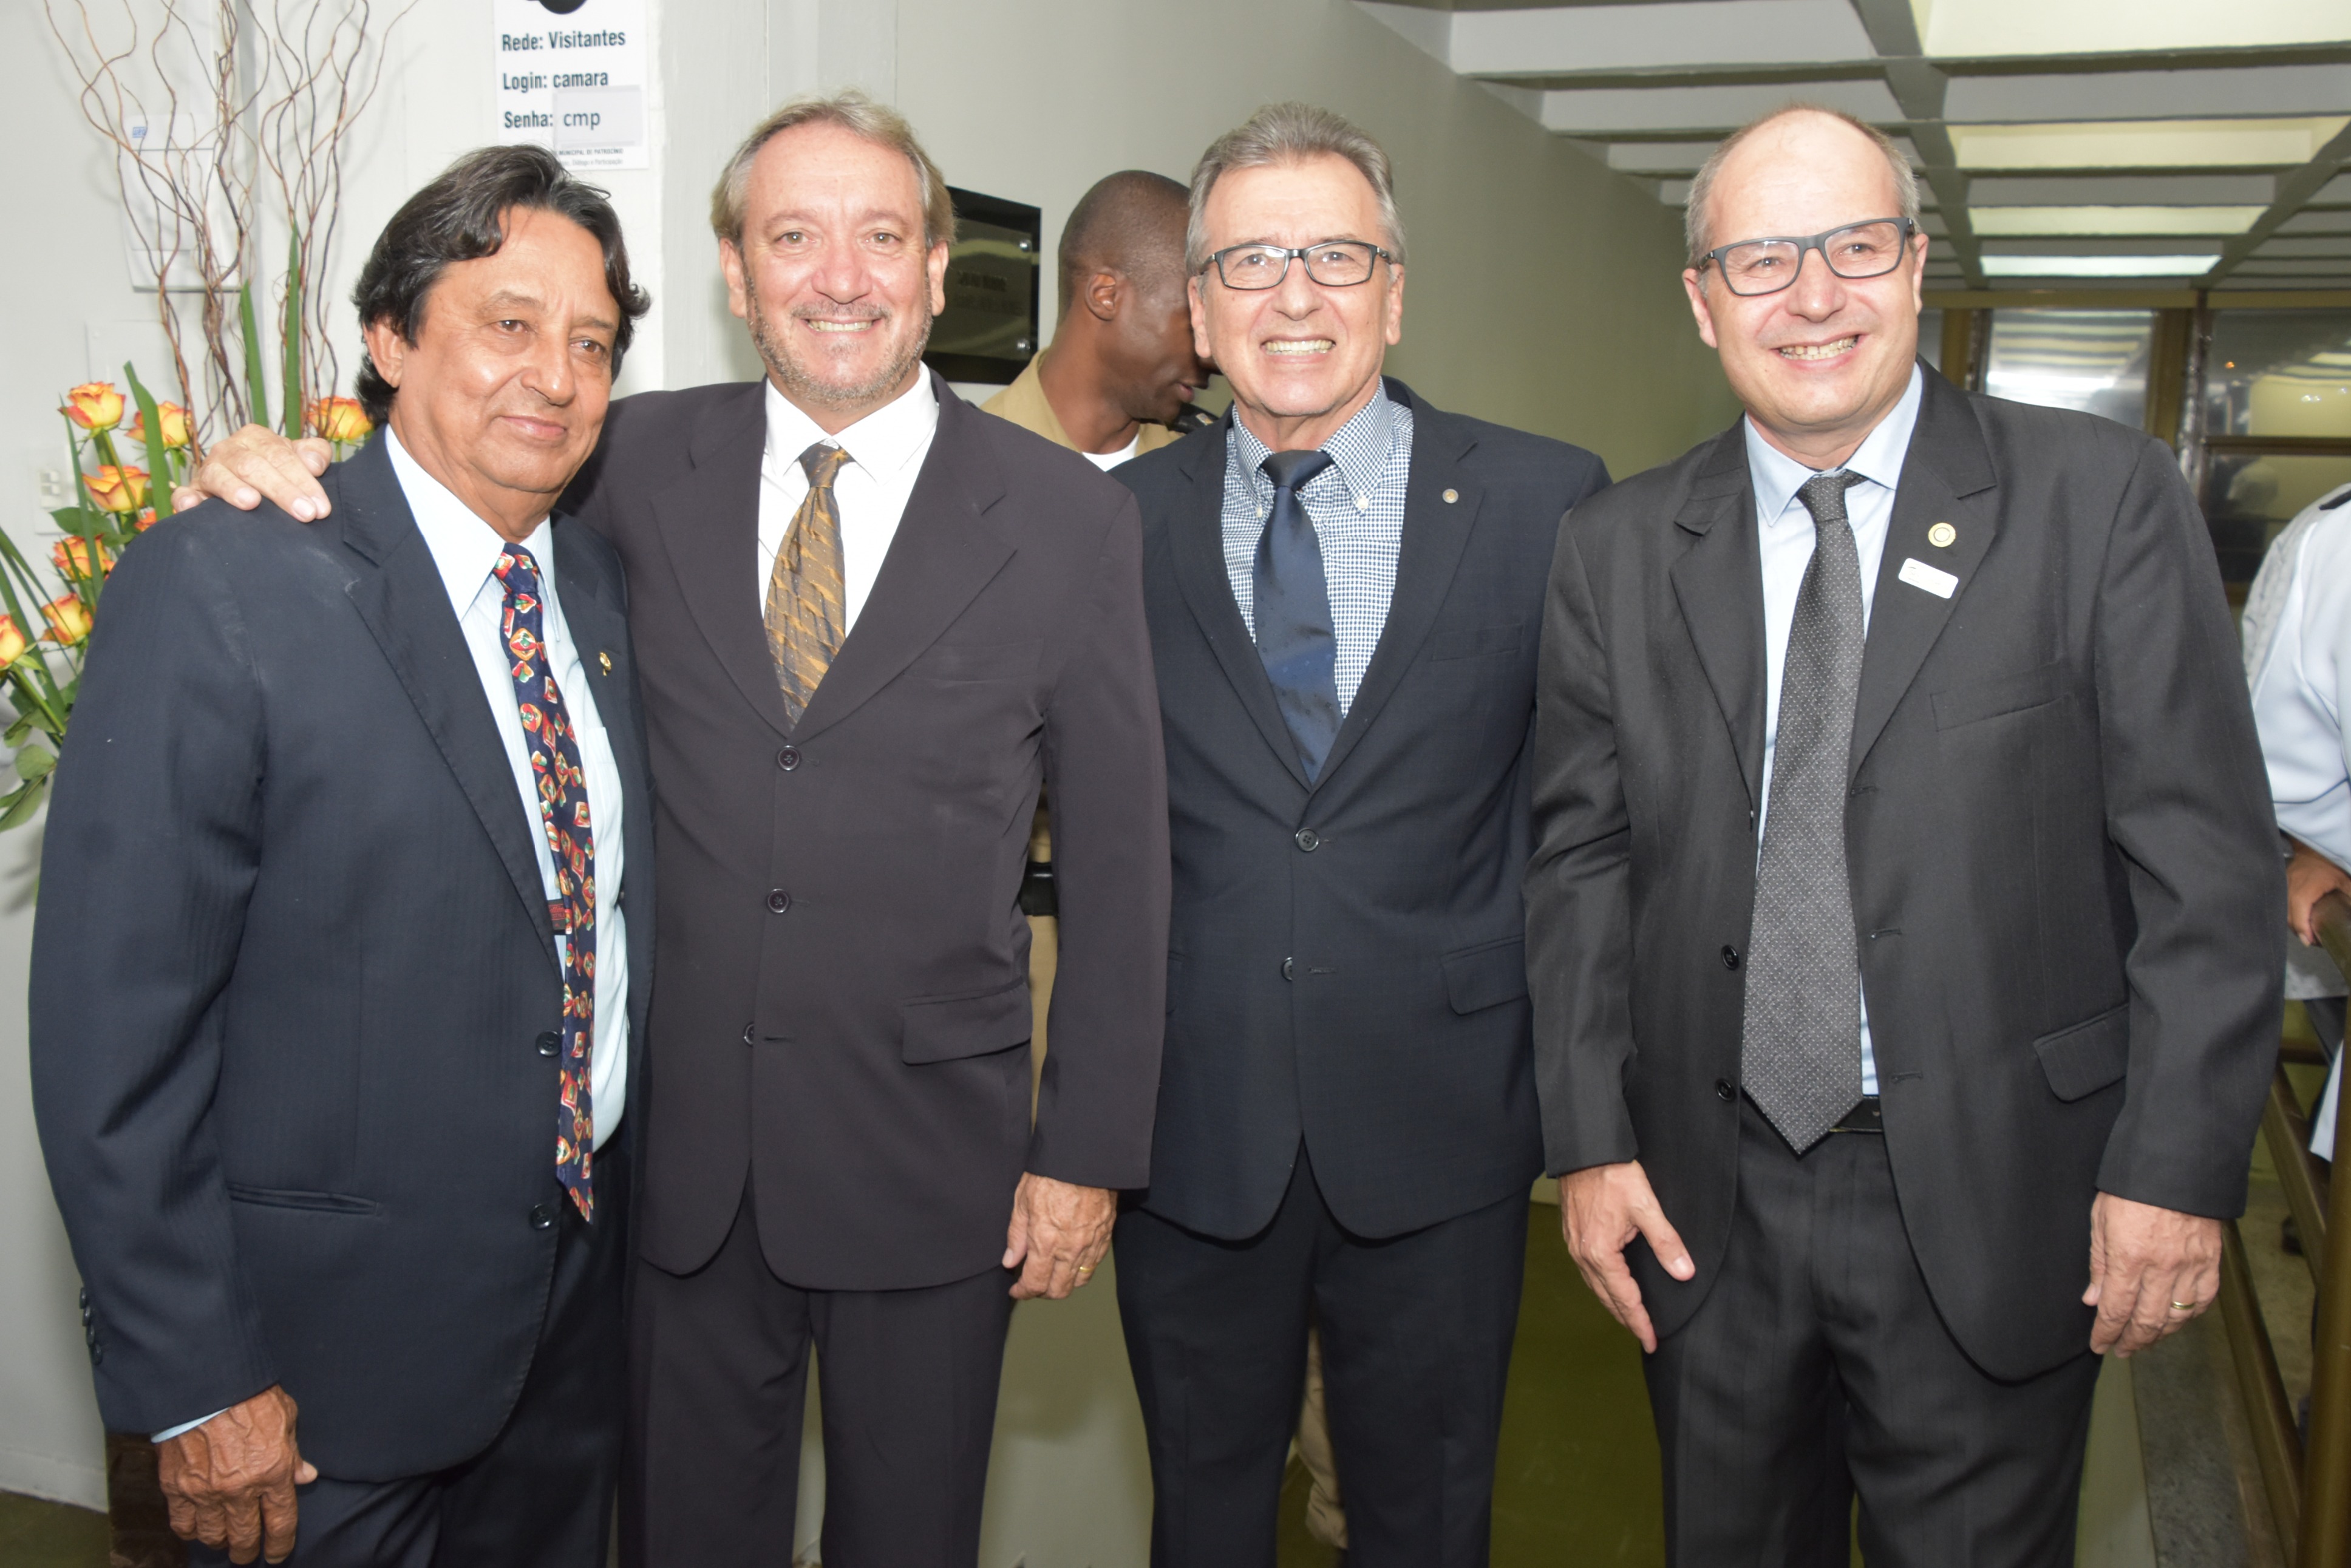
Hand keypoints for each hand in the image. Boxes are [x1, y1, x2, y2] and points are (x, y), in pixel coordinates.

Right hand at [156, 1385, 315, 1563]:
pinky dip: (190, 1530)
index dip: (280, 1544)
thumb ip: (295, 1453)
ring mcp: (205, 1491)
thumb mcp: (287, 1418)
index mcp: (273, 1472)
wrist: (205, 1384)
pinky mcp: (176, 1487)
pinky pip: (182, 1524)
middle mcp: (239, 1489)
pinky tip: (196, 1528)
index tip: (278, 1553)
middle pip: (245, 1537)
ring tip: (224, 1541)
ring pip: (212, 1536)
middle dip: (248, 1550)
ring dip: (220, 1542)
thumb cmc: (250, 1394)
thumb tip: (306, 1477)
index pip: (280, 1523)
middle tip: (248, 1553)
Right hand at [171, 426, 332, 520]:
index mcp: (255, 438)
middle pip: (253, 466)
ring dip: (234, 489)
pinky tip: (193, 506)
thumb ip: (314, 454)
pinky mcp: (192, 492)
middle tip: (304, 514)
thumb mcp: (297, 457)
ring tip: (251, 503)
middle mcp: (228, 450)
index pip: (281, 456)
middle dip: (281, 490)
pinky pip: (184, 494)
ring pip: (219, 476)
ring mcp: (208, 470)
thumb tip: (315, 464)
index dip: (303, 481)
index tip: (320, 508)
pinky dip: (186, 499)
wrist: (245, 481)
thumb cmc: (276, 469)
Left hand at [1002, 1172, 1114, 1299]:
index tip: (1017, 1290)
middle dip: (1043, 1292)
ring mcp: (1091, 1244)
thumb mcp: (1022, 1200)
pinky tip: (1071, 1260)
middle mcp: (1070, 1249)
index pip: (1035, 1283)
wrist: (1086, 1157)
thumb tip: (1010, 1260)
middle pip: (1059, 1290)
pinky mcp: (1105, 1236)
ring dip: (1064, 1283)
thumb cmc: (1051, 1173)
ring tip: (1052, 1273)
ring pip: (1079, 1281)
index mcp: (1046, 1241)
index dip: (1023, 1292)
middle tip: (1033, 1283)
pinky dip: (1081, 1269)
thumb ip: (1017, 1235)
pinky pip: (1094, 1264)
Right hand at [1559, 1161, 1694, 1353]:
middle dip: (1626, 1318)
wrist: (1584, 1149)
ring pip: (1595, 1285)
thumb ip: (1666, 1241)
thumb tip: (1683, 1271)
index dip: (1640, 1322)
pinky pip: (1588, 1270)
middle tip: (1645, 1336)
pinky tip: (1611, 1283)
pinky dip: (1602, 1284)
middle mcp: (1583, 1253)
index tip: (1652, 1341)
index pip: (1624, 1298)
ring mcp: (1575, 1244)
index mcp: (1601, 1252)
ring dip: (1613, 1303)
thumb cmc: (1612, 1173)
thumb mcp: (1646, 1206)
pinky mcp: (1573, 1234)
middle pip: (1607, 1297)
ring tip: (1630, 1315)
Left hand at [2083, 1193, 2221, 1356]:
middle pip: (2147, 1321)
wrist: (2178, 1162)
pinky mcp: (2212, 1260)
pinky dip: (2190, 1316)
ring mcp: (2190, 1266)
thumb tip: (2094, 1299)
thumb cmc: (2132, 1185)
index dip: (2106, 1333)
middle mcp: (2162, 1268)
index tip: (2099, 1345)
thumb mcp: (2101, 1218)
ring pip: (2177, 1317)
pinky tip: (2178, 1321)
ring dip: (2160, 1334)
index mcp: (2129, 1257)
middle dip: (2132, 1341)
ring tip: (2145, 1341)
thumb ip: (2099, 1262)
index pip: (2116, 1310)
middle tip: (2121, 1350)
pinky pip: (2203, 1300)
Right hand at [2286, 837, 2350, 946]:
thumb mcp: (2346, 881)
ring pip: (2284, 913)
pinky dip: (2291, 915)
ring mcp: (2283, 888)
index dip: (2305, 932)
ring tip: (2309, 931)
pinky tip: (2301, 918)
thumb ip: (2350, 896)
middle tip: (2314, 940)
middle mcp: (2290, 891)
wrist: (2313, 847)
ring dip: (2295, 924)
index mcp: (2305, 891)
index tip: (2313, 942)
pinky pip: (2283, 905)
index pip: (2299, 917)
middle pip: (2289, 919)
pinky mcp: (2282, 887)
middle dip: (2301, 932)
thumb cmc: (2329, 863)